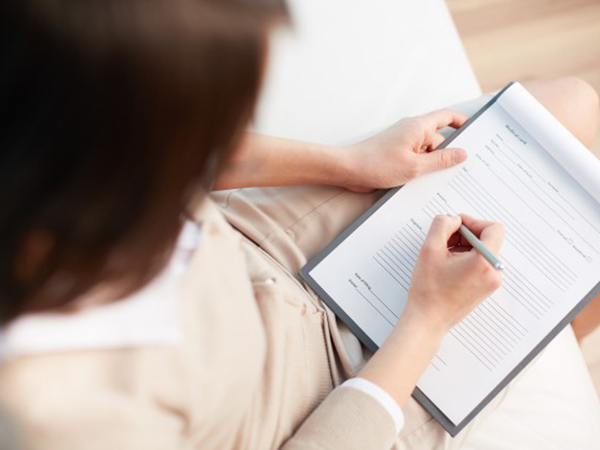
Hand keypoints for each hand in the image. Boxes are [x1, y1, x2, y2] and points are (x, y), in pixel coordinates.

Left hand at [343, 110, 467, 192]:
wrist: (348, 170)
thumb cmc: (377, 164)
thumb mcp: (415, 166)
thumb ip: (441, 160)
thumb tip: (462, 153)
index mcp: (419, 126)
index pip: (447, 117)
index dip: (463, 123)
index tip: (475, 133)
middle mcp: (411, 131)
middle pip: (439, 140)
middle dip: (448, 154)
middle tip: (459, 170)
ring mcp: (403, 143)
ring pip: (427, 153)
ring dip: (432, 166)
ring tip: (435, 180)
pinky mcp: (396, 154)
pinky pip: (416, 160)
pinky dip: (421, 169)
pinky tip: (422, 182)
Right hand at [404, 214, 504, 333]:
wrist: (428, 319)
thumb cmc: (429, 290)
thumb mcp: (429, 249)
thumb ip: (442, 225)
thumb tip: (453, 219)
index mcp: (484, 263)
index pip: (494, 228)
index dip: (474, 222)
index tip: (457, 226)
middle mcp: (494, 273)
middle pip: (488, 239)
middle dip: (466, 235)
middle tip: (445, 240)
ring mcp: (491, 282)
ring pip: (483, 251)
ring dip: (464, 247)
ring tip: (444, 255)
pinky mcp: (485, 287)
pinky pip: (481, 263)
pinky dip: (466, 258)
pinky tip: (448, 265)